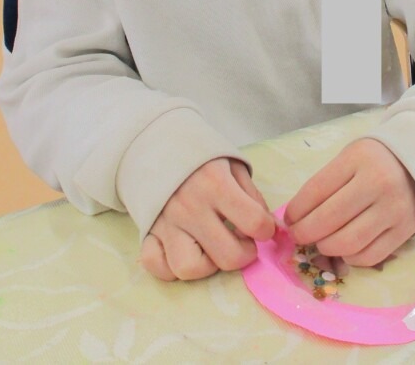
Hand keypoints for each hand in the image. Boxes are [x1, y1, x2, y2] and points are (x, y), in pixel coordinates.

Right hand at [140, 158, 274, 280]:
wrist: (155, 145)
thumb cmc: (201, 158)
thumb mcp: (233, 164)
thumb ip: (251, 195)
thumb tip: (265, 227)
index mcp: (216, 185)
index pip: (254, 223)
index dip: (266, 229)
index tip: (262, 227)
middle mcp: (190, 208)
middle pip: (228, 257)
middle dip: (244, 254)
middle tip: (241, 241)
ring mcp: (166, 223)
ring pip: (189, 269)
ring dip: (207, 265)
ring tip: (211, 248)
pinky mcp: (148, 232)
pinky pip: (158, 267)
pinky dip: (171, 268)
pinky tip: (185, 252)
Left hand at [283, 138, 414, 266]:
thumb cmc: (374, 162)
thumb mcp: (349, 158)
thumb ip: (326, 184)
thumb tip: (296, 218)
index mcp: (358, 159)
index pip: (316, 190)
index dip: (296, 210)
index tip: (289, 219)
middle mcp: (378, 184)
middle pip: (329, 220)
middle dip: (305, 233)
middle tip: (299, 235)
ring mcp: (393, 210)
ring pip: (348, 243)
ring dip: (326, 247)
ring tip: (321, 242)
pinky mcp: (405, 231)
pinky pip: (369, 256)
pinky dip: (350, 257)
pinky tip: (344, 248)